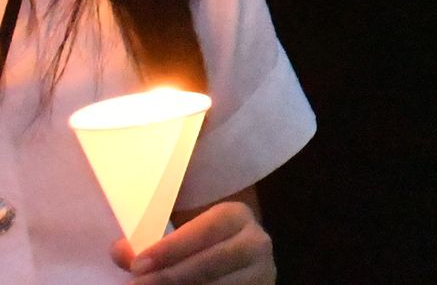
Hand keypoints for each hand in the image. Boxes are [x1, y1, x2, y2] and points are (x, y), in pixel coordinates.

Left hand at [116, 201, 273, 282]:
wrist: (238, 262)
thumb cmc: (202, 246)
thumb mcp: (184, 237)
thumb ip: (151, 244)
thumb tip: (119, 250)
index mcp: (236, 216)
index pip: (205, 230)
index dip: (171, 249)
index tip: (137, 266)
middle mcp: (256, 242)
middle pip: (210, 263)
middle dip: (169, 277)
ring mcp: (260, 273)